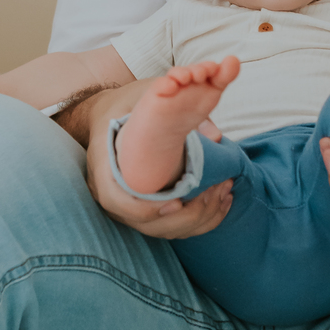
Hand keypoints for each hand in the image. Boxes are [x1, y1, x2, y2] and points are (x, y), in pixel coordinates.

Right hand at [83, 87, 232, 238]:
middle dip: (191, 213)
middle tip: (219, 186)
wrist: (109, 117)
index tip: (178, 201)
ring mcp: (133, 209)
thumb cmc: (122, 106)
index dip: (149, 210)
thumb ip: (171, 109)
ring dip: (203, 216)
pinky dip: (204, 219)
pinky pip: (178, 227)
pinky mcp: (151, 212)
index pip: (121, 204)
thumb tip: (215, 135)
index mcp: (104, 172)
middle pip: (152, 225)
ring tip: (225, 189)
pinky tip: (224, 198)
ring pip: (169, 230)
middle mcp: (116, 198)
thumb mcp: (141, 98)